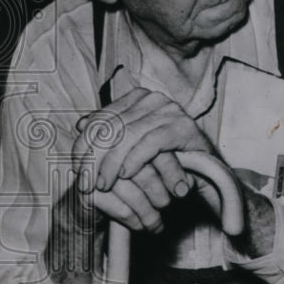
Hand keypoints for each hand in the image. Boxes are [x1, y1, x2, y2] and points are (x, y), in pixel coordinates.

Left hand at [72, 88, 217, 232]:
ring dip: (111, 164)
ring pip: (128, 135)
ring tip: (104, 185)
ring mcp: (170, 111)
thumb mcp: (133, 148)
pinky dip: (135, 160)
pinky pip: (151, 142)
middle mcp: (153, 99)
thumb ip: (110, 134)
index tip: (77, 170)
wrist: (206, 174)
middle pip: (112, 127)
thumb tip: (80, 124)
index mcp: (138, 98)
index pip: (101, 118)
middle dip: (95, 158)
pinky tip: (125, 175)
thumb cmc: (166, 162)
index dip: (84, 145)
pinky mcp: (184, 127)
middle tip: (86, 183)